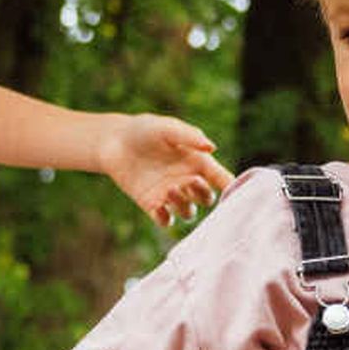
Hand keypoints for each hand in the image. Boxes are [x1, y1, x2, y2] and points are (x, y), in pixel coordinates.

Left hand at [101, 115, 232, 228]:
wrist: (114, 141)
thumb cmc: (144, 130)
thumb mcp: (168, 128)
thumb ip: (190, 137)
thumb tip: (212, 147)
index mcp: (197, 162)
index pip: (221, 179)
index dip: (231, 187)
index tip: (234, 192)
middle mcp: (187, 181)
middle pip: (207, 199)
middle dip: (204, 195)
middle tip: (192, 182)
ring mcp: (170, 195)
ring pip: (188, 212)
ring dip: (183, 204)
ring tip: (170, 189)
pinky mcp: (152, 205)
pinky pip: (165, 221)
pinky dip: (166, 219)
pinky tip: (160, 207)